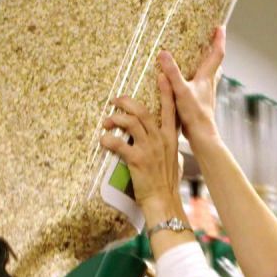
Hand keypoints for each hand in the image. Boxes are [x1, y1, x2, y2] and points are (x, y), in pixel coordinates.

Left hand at [100, 79, 181, 223]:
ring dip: (115, 119)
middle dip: (127, 102)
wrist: (163, 201)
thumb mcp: (173, 159)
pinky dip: (107, 140)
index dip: (166, 90)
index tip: (162, 75)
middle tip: (116, 100)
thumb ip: (167, 146)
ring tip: (107, 121)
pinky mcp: (136, 160)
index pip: (170, 109)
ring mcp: (149, 149)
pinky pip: (118, 144)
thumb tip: (162, 140)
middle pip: (143, 111)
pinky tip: (102, 139)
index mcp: (170, 138)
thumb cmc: (166, 183)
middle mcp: (160, 140)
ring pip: (130, 123)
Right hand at [158, 26, 225, 149]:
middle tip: (211, 40)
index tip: (221, 27)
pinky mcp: (200, 102)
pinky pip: (201, 85)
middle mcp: (209, 84)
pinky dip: (198, 78)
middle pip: (216, 63)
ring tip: (199, 58)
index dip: (219, 40)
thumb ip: (172, 72)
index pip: (217, 54)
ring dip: (207, 65)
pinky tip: (188, 82)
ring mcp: (206, 93)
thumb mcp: (180, 91)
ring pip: (210, 75)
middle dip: (214, 50)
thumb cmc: (194, 114)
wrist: (201, 135)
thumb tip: (163, 53)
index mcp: (207, 77)